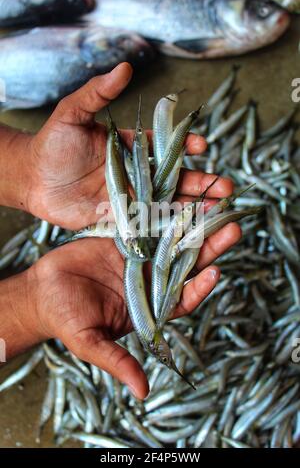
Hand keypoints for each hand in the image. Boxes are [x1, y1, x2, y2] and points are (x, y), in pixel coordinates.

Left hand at [27, 62, 208, 229]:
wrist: (32, 180)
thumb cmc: (51, 144)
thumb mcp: (72, 114)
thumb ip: (97, 93)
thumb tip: (126, 68)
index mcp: (130, 147)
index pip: (164, 146)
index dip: (184, 146)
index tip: (201, 146)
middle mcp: (135, 173)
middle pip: (174, 178)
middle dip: (200, 181)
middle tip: (225, 186)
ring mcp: (129, 197)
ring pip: (166, 202)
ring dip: (192, 206)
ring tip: (216, 210)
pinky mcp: (120, 218)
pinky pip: (146, 224)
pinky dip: (167, 227)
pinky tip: (188, 231)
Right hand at [29, 218, 240, 399]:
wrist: (42, 292)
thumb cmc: (66, 320)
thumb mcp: (90, 343)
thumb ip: (117, 362)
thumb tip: (143, 392)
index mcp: (148, 308)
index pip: (182, 299)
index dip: (199, 288)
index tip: (215, 273)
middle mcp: (149, 282)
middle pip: (186, 265)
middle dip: (208, 248)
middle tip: (231, 229)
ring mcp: (139, 258)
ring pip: (172, 240)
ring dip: (193, 226)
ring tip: (214, 208)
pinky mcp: (125, 239)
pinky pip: (148, 224)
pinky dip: (164, 213)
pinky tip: (180, 199)